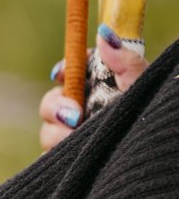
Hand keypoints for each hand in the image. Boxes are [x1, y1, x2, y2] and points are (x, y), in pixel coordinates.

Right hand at [40, 25, 150, 151]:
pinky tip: (73, 155)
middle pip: (51, 103)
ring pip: (47, 132)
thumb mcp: (142, 87)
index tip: (61, 73)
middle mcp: (83, 114)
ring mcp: (74, 140)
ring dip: (56, 134)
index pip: (70, 74)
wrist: (151, 154)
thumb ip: (125, 61)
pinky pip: (48, 158)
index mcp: (98, 91)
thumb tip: (104, 34)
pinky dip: (55, 155)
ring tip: (75, 139)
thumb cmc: (150, 117)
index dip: (63, 71)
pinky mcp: (68, 164)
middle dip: (55, 107)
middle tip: (73, 115)